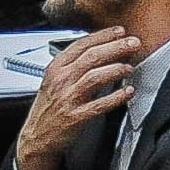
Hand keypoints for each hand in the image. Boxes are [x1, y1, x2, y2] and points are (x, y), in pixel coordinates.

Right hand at [15, 28, 146, 169]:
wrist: (36, 138)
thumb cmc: (48, 109)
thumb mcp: (54, 81)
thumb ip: (73, 66)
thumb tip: (101, 52)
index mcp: (55, 68)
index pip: (81, 44)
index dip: (103, 36)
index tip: (119, 31)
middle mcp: (60, 80)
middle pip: (91, 57)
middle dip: (115, 47)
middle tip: (133, 43)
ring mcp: (67, 98)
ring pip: (95, 77)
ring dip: (116, 69)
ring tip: (130, 67)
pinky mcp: (75, 117)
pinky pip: (99, 104)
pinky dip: (116, 97)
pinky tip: (128, 91)